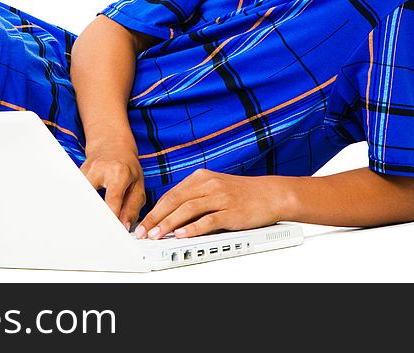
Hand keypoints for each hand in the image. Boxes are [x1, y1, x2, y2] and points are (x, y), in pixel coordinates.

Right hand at [79, 141, 145, 230]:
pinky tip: (78, 214)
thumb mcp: (138, 184)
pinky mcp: (77, 174)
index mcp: (118, 172)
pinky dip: (79, 203)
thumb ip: (132, 206)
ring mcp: (85, 170)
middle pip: (91, 197)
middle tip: (96, 233)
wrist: (112, 145)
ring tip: (85, 227)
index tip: (113, 232)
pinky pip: (76, 192)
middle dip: (93, 216)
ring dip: (83, 210)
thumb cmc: (128, 166)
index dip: (111, 216)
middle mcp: (99, 170)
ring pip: (80, 195)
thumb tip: (124, 226)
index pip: (112, 198)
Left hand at [134, 169, 282, 238]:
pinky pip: (208, 220)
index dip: (154, 210)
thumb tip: (170, 214)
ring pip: (188, 209)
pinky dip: (193, 228)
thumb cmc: (241, 193)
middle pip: (175, 201)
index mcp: (200, 177)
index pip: (171, 194)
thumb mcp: (213, 187)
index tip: (143, 223)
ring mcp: (220, 197)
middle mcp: (208, 184)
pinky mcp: (231, 211)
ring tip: (157, 235)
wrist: (270, 194)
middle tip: (144, 231)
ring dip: (169, 223)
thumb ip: (193, 197)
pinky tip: (182, 235)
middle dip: (156, 218)